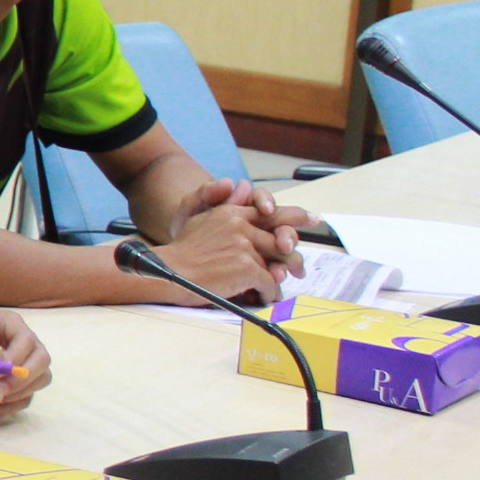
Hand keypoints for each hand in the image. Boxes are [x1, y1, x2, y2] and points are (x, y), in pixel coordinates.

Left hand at [0, 310, 48, 422]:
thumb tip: (1, 372)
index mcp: (10, 323)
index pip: (27, 339)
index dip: (17, 357)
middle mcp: (27, 340)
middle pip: (43, 359)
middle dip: (23, 378)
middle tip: (0, 390)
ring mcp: (30, 362)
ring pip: (42, 379)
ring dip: (18, 393)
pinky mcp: (26, 383)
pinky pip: (29, 396)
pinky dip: (12, 405)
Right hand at [156, 180, 293, 302]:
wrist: (167, 272)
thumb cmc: (181, 251)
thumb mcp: (196, 217)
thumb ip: (217, 201)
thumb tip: (236, 183)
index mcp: (231, 213)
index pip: (271, 211)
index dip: (294, 215)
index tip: (311, 218)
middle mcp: (241, 225)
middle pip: (281, 239)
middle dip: (293, 256)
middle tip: (300, 269)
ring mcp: (245, 246)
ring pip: (277, 263)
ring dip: (279, 277)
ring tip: (279, 286)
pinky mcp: (246, 267)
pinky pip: (269, 281)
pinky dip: (269, 292)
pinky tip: (265, 297)